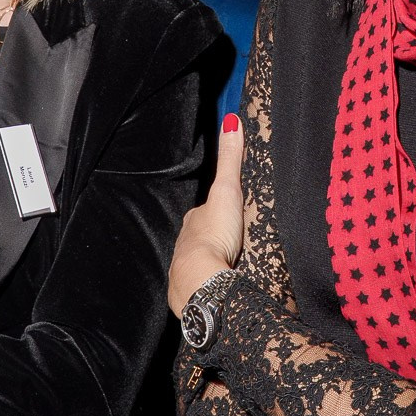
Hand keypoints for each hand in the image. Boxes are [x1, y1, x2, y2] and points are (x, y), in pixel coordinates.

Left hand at [169, 115, 244, 315]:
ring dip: (210, 263)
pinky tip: (217, 287)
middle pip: (200, 237)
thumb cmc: (214, 234)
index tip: (228, 213)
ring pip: (198, 263)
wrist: (201, 281)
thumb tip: (230, 121)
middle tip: (230, 241)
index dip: (215, 211)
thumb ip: (230, 160)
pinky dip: (208, 284)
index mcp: (194, 221)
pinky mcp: (191, 293)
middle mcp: (185, 244)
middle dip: (212, 239)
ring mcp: (185, 269)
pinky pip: (200, 286)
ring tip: (226, 266)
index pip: (203, 212)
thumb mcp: (227, 191)